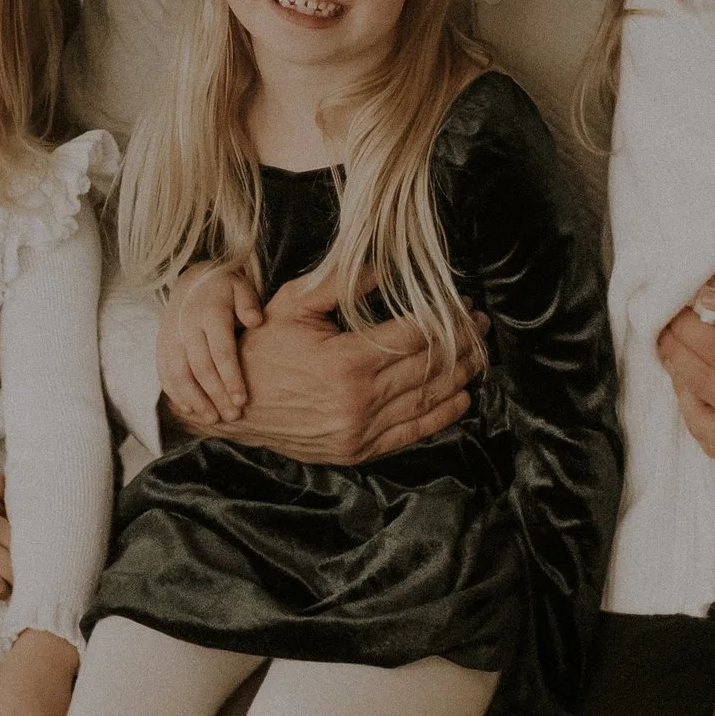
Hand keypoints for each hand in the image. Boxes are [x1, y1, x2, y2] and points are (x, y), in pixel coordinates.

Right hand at [159, 262, 260, 432]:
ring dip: (194, 399)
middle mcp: (187, 326)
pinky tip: (189, 409)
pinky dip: (174, 392)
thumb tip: (255, 321)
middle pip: (200, 367)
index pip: (220, 350)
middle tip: (232, 416)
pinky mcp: (161, 345)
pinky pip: (164, 372)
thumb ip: (248, 303)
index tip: (242, 400)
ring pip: (178, 374)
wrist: (192, 280)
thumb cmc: (225, 289)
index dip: (230, 377)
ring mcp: (171, 337)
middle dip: (216, 395)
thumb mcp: (241, 287)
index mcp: (210, 313)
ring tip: (212, 419)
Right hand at [220, 270, 474, 465]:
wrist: (232, 405)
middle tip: (482, 324)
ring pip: (426, 400)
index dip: (446, 318)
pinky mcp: (357, 450)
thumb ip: (342, 281)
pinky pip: (411, 434)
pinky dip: (441, 416)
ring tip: (479, 355)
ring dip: (459, 376)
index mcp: (346, 360)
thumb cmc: (263, 347)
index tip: (465, 304)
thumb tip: (386, 265)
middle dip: (462, 343)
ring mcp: (359, 429)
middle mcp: (359, 399)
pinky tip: (462, 399)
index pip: (415, 336)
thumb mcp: (294, 304)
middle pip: (428, 367)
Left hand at [657, 311, 714, 489]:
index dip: (684, 327)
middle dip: (673, 350)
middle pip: (697, 380)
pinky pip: (712, 444)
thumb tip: (711, 313)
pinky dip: (697, 416)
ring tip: (673, 360)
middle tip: (660, 329)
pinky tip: (693, 395)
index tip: (671, 310)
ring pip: (696, 416)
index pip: (711, 349)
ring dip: (679, 384)